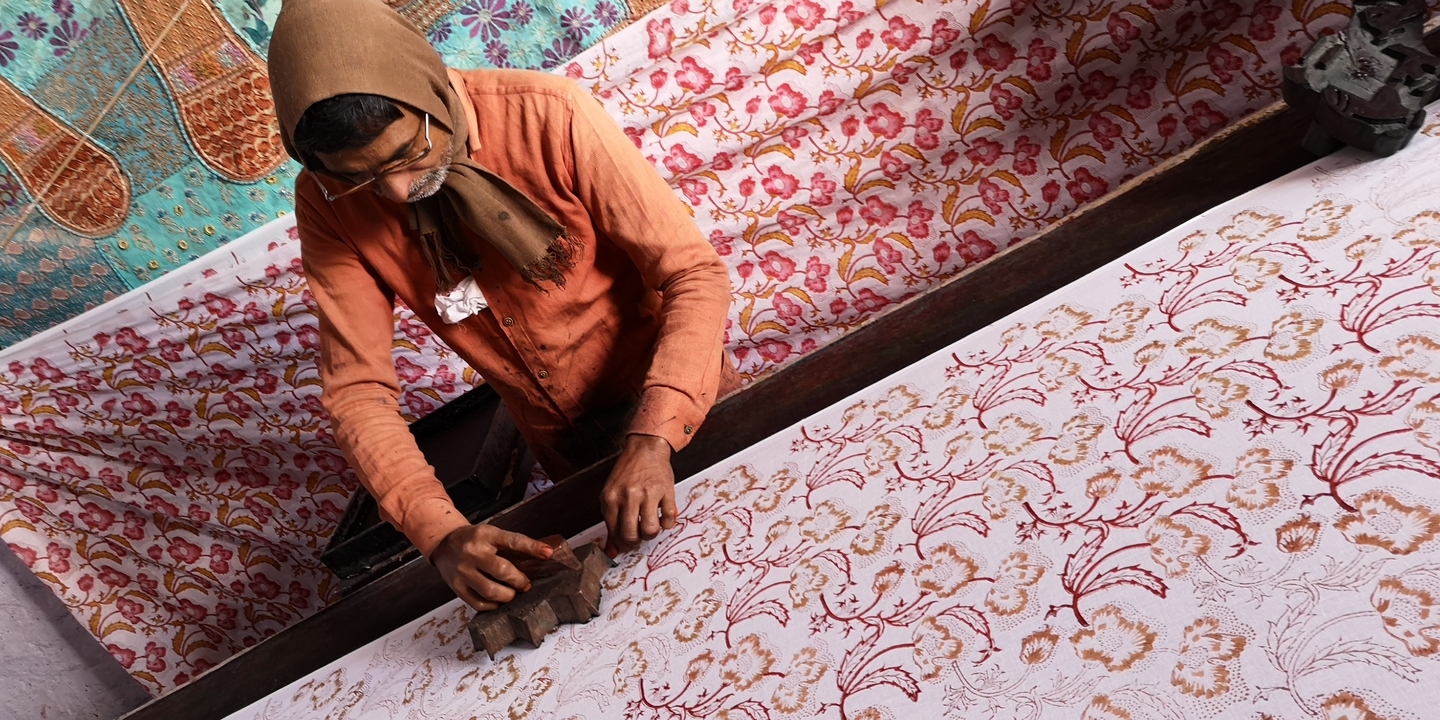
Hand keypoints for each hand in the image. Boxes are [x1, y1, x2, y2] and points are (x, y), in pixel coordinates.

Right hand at [431, 524, 553, 611]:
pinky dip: (493, 605)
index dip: (532, 547)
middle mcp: (473, 552)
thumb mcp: (492, 534)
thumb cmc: (475, 540)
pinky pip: (479, 603)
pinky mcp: (456, 587)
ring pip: (490, 590)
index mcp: (485, 535)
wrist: (444, 544)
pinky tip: (498, 600)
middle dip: (519, 581)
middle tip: (526, 584)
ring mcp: (463, 571)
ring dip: (508, 596)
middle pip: (502, 570)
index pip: (512, 541)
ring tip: (513, 593)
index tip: (548, 554)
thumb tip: (545, 554)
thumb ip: (514, 545)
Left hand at [602, 433, 676, 554]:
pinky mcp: (666, 491)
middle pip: (631, 535)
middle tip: (639, 535)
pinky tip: (662, 515)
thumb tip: (612, 552)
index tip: (627, 542)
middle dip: (636, 541)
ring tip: (650, 525)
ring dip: (651, 533)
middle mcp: (628, 496)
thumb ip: (612, 522)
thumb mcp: (613, 495)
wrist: (645, 448)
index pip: (614, 532)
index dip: (622, 542)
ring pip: (650, 530)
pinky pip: (668, 519)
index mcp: (611, 498)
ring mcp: (648, 494)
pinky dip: (667, 523)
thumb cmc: (628, 473)